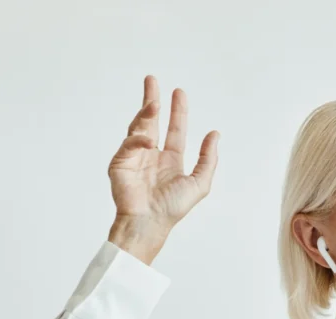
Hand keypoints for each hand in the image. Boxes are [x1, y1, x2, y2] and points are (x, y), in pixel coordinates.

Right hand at [107, 75, 219, 244]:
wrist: (149, 222)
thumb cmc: (172, 208)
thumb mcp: (200, 183)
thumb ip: (208, 159)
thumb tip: (215, 134)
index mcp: (170, 160)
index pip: (175, 130)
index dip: (178, 111)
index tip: (179, 92)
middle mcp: (152, 156)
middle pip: (152, 121)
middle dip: (152, 100)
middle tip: (152, 80)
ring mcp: (135, 157)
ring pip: (139, 127)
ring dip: (146, 113)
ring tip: (154, 101)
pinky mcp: (120, 163)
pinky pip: (130, 144)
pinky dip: (138, 140)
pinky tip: (147, 142)